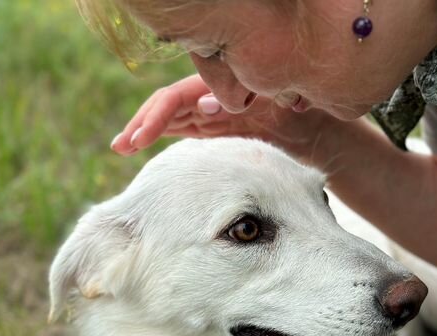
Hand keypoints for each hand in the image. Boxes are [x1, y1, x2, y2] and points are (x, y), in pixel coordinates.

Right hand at [109, 74, 328, 157]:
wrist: (316, 131)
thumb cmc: (300, 113)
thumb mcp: (275, 103)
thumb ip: (243, 98)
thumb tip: (204, 104)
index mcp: (221, 86)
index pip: (178, 97)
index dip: (157, 116)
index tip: (141, 138)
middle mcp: (211, 96)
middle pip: (167, 106)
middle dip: (142, 124)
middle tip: (120, 147)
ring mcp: (211, 113)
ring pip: (170, 118)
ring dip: (146, 131)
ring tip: (121, 148)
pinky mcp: (215, 128)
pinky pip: (183, 129)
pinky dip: (164, 136)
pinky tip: (145, 146)